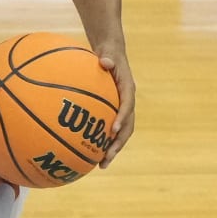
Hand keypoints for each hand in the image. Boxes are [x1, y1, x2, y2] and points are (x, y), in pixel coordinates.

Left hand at [94, 45, 135, 167]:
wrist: (112, 55)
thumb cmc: (108, 54)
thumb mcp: (108, 53)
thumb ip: (107, 58)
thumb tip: (105, 61)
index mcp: (128, 89)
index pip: (127, 105)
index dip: (122, 118)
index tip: (113, 130)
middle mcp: (127, 102)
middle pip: (127, 128)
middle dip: (118, 145)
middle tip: (106, 159)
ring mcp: (122, 109)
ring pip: (121, 133)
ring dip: (113, 149)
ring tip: (101, 164)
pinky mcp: (115, 113)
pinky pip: (110, 130)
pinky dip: (103, 142)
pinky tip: (89, 153)